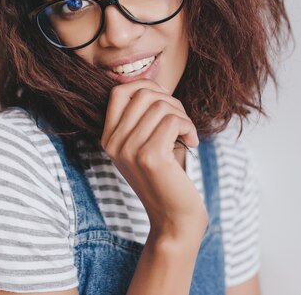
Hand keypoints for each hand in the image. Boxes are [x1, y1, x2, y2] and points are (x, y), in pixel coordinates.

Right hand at [101, 79, 207, 238]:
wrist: (174, 218)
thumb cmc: (166, 176)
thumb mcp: (145, 144)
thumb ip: (142, 117)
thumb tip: (152, 84)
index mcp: (108, 138)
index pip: (118, 92)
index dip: (145, 86)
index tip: (165, 102)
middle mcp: (113, 143)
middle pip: (143, 94)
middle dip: (171, 102)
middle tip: (182, 123)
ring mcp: (129, 150)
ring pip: (161, 106)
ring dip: (183, 116)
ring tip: (188, 134)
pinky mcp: (150, 157)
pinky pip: (173, 120)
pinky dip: (188, 126)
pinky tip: (192, 142)